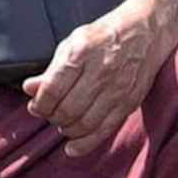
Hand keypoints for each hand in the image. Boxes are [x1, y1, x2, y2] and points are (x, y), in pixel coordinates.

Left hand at [21, 0, 174, 155]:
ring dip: (67, 129)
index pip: (52, 90)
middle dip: (52, 117)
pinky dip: (85, 144)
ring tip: (62, 123)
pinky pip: (105, 130)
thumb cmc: (106, 35)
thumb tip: (31, 88)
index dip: (39, 104)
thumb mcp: (73, 42)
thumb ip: (52, 69)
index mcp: (82, 52)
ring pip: (84, 124)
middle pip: (67, 110)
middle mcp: (100, 71)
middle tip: (50, 113)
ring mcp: (117, 89)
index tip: (36, 106)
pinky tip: (72, 147)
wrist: (146, 30)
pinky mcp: (129, 102)